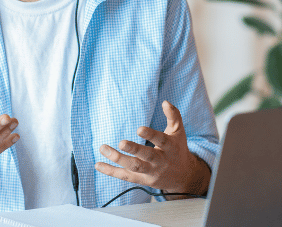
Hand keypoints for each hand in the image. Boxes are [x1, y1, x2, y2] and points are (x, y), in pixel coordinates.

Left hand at [95, 101, 209, 194]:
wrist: (183, 177)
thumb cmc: (177, 149)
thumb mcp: (178, 132)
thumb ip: (174, 115)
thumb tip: (165, 101)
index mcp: (170, 147)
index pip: (161, 141)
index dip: (151, 135)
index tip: (139, 128)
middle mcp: (160, 161)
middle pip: (146, 157)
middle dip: (134, 150)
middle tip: (121, 143)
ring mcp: (150, 172)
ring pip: (133, 167)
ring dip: (117, 159)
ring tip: (102, 148)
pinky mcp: (141, 180)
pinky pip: (124, 176)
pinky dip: (110, 171)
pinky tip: (98, 164)